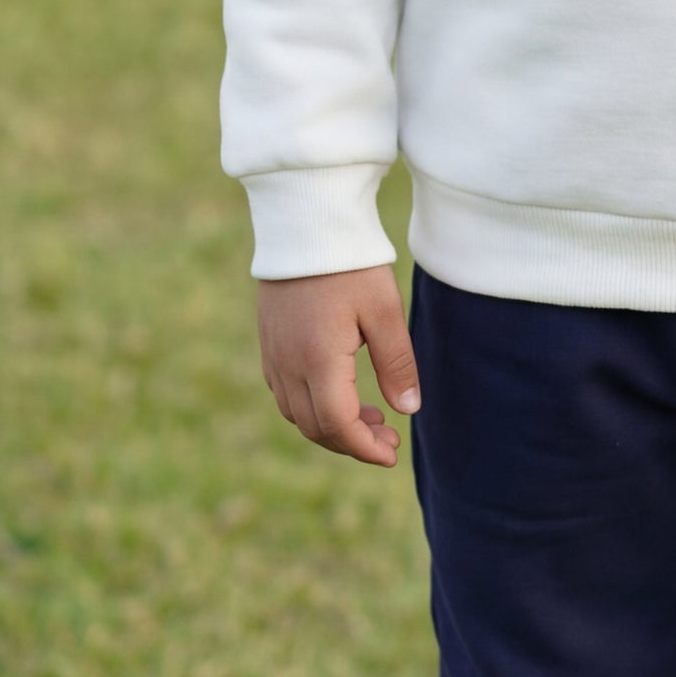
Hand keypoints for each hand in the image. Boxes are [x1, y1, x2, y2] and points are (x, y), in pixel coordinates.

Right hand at [255, 267, 420, 468]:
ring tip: (372, 416)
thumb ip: (396, 363)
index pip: (338, 425)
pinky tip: (341, 393)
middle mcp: (288, 364)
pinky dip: (312, 407)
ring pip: (296, 414)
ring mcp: (273, 354)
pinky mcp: (269, 343)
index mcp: (318, 359)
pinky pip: (284, 393)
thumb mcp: (384, 311)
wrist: (305, 223)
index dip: (365, 448)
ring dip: (332, 427)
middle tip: (390, 437)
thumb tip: (407, 410)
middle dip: (352, 443)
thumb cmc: (350, 264)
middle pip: (315, 427)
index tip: (392, 453)